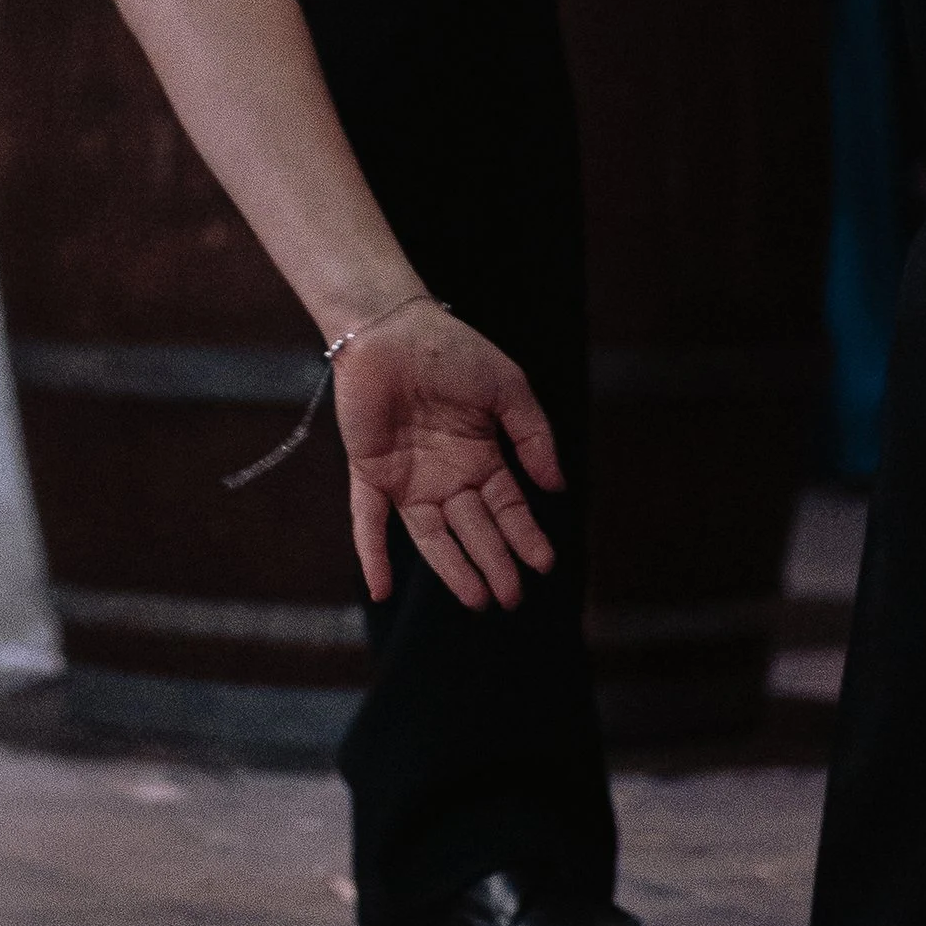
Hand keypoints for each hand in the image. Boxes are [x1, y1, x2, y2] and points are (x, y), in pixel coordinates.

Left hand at [333, 298, 562, 612]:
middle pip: (475, 529)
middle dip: (495, 563)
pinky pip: (368, 520)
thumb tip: (557, 487)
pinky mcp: (370, 472)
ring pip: (432, 536)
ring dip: (452, 568)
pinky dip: (372, 554)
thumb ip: (533, 435)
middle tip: (512, 597)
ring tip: (477, 599)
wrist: (392, 327)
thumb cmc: (452, 350)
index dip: (525, 536)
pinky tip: (381, 588)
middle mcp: (446, 475)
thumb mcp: (507, 388)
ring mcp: (407, 477)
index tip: (544, 564)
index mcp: (480, 457)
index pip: (508, 508)